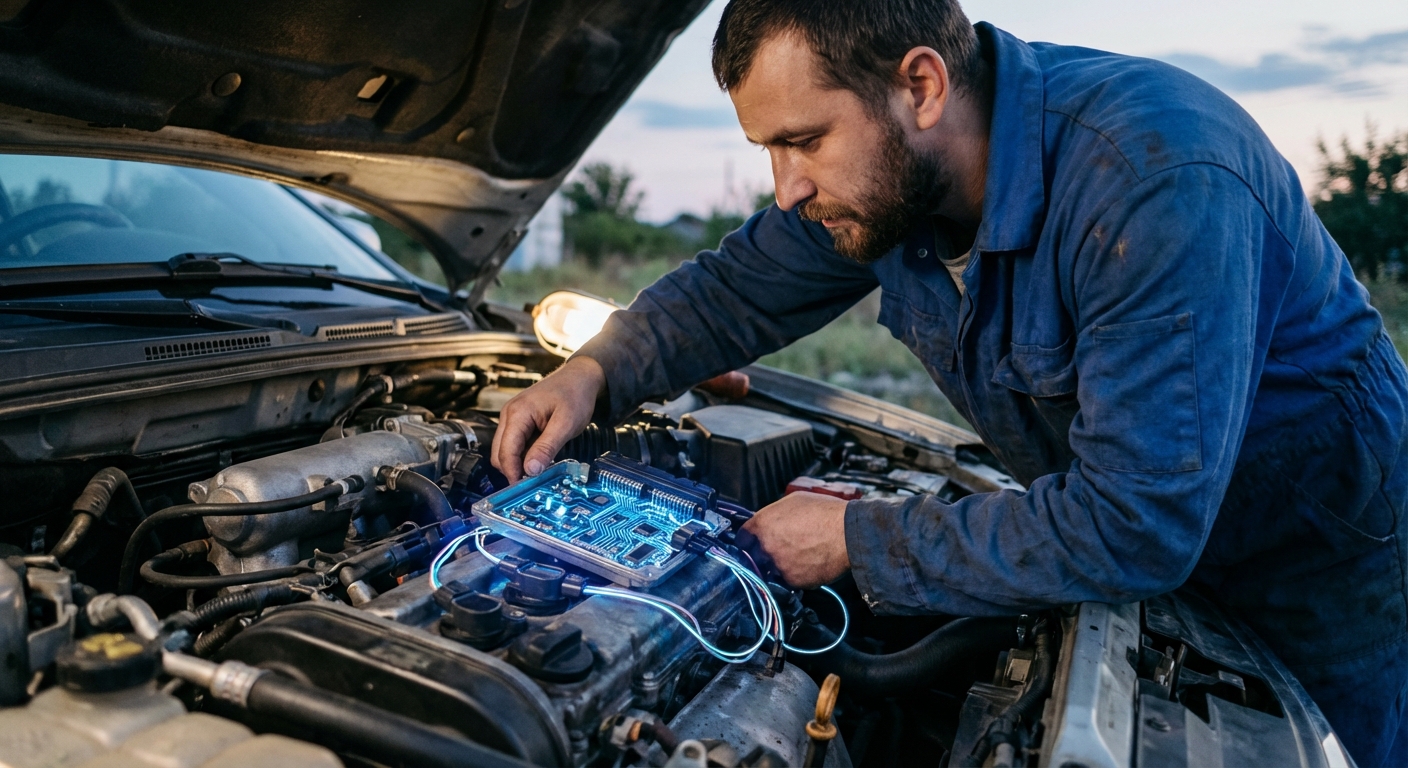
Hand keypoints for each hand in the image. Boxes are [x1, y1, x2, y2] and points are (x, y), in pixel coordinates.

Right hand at [491, 355, 604, 482]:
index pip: (506, 451)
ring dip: (519, 462)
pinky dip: (524, 454)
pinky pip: (515, 443)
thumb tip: (530, 470)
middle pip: (500, 453)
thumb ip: (547, 447)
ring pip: (506, 450)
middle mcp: (510, 414)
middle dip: (513, 469)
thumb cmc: (575, 395)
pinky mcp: (519, 421)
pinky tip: (540, 458)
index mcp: (518, 413)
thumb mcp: (566, 424)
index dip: (513, 472)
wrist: (580, 377)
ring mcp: (512, 417)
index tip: (523, 489)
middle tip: (533, 484)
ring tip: (540, 470)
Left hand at [741, 492, 849, 587]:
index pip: (741, 538)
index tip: (750, 544)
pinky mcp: (793, 581)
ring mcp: (778, 566)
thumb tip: (770, 520)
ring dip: (779, 566)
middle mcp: (766, 547)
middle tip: (780, 550)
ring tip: (798, 556)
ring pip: (770, 570)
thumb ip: (774, 513)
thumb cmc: (825, 513)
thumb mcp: (794, 501)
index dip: (747, 541)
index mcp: (762, 524)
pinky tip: (808, 564)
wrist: (847, 533)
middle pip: (753, 557)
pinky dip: (795, 575)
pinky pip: (788, 581)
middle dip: (763, 554)